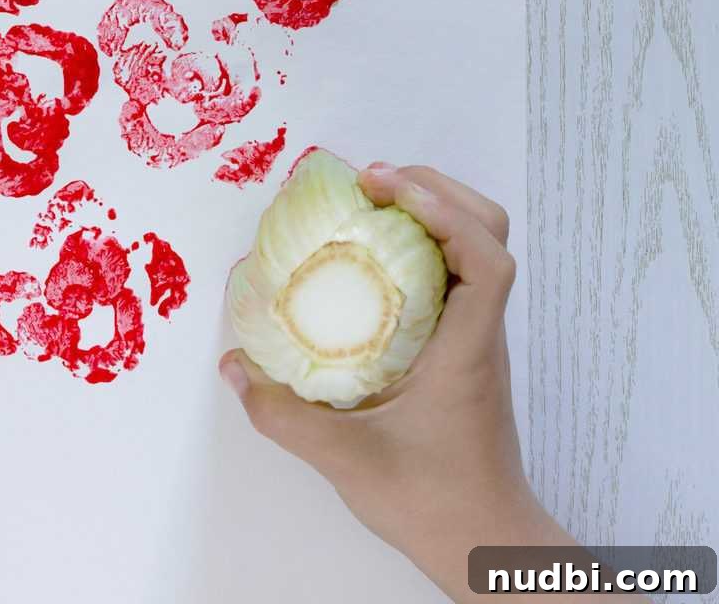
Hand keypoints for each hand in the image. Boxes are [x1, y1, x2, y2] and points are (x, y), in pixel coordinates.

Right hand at [219, 164, 573, 601]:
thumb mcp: (346, 460)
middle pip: (489, 231)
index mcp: (467, 349)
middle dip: (435, 189)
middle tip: (370, 181)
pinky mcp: (463, 348)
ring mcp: (476, 338)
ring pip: (476, 247)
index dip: (442, 209)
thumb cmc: (432, 502)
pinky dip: (421, 245)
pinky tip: (370, 258)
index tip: (384, 189)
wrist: (483, 541)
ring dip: (431, 210)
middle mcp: (480, 332)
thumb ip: (283, 416)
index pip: (487, 259)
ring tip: (370, 203)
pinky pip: (453, 274)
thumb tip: (234, 367)